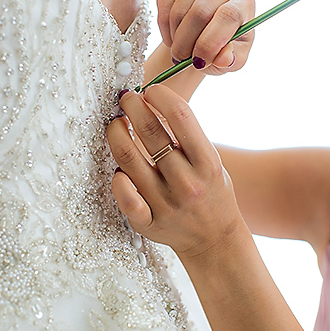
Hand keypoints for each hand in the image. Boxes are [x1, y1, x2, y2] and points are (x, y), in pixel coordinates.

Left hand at [106, 86, 248, 261]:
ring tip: (115, 123)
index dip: (160, 96)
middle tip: (125, 98)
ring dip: (116, 133)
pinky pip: (124, 197)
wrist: (215, 241)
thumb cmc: (209, 192)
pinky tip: (116, 167)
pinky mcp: (147, 223)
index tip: (149, 90)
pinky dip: (116, 179)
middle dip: (132, 108)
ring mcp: (166, 204)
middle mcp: (187, 182)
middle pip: (150, 133)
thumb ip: (187, 138)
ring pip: (128, 159)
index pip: (181, 117)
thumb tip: (151, 101)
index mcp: (208, 164)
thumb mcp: (210, 163)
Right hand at [156, 0, 254, 75]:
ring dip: (175, 37)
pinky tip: (172, 35)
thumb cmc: (220, 46)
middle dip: (186, 43)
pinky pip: (164, 5)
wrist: (200, 34)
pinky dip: (164, 27)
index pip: (229, 15)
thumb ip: (231, 60)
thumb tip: (224, 58)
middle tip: (181, 60)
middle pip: (200, 12)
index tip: (198, 62)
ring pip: (178, 11)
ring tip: (180, 48)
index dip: (210, 42)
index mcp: (243, 3)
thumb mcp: (232, 59)